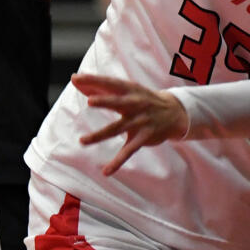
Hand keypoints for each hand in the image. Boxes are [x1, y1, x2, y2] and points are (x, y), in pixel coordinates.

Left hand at [72, 73, 187, 175]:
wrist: (174, 112)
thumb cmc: (142, 98)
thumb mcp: (126, 89)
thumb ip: (100, 86)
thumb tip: (75, 79)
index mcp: (129, 90)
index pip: (110, 83)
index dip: (94, 80)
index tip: (77, 79)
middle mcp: (135, 104)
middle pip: (118, 102)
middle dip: (105, 101)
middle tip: (90, 101)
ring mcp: (140, 121)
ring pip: (117, 129)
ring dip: (100, 135)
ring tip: (83, 141)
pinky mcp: (143, 137)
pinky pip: (129, 151)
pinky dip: (117, 162)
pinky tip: (106, 171)